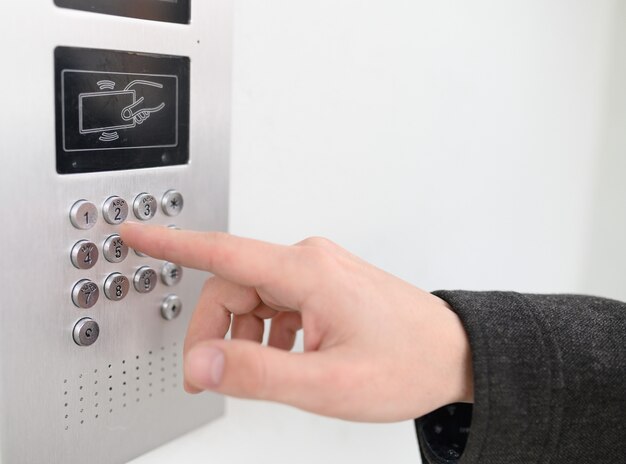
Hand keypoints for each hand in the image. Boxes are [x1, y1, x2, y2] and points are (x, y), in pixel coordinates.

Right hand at [120, 223, 473, 421]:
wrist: (453, 354)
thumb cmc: (407, 362)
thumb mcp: (326, 383)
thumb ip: (258, 373)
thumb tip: (203, 363)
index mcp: (306, 272)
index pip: (222, 252)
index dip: (171, 243)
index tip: (136, 232)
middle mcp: (310, 261)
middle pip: (233, 287)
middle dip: (216, 332)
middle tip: (215, 376)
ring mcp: (320, 271)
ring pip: (254, 297)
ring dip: (247, 336)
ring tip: (274, 372)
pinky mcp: (326, 285)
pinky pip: (278, 303)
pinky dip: (270, 333)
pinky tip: (291, 359)